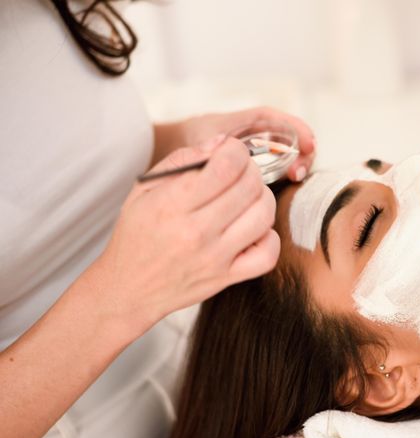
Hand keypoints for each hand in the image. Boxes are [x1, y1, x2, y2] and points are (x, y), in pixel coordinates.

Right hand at [92, 135, 279, 329]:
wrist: (127, 289)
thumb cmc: (137, 234)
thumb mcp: (145, 189)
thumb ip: (184, 160)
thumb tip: (223, 143)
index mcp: (172, 205)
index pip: (226, 166)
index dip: (237, 150)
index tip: (231, 152)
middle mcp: (195, 232)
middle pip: (250, 187)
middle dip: (251, 171)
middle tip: (241, 173)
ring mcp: (215, 258)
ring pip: (264, 216)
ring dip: (262, 199)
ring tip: (248, 198)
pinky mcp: (227, 278)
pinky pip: (268, 253)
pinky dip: (269, 236)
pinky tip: (252, 229)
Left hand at [164, 106, 315, 181]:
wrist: (178, 147)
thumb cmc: (191, 138)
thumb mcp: (200, 139)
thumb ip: (210, 145)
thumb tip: (223, 152)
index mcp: (251, 120)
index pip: (281, 120)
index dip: (299, 130)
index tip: (309, 143)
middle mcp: (262, 133)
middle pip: (293, 139)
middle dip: (302, 152)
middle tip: (298, 170)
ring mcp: (263, 150)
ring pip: (291, 155)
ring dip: (297, 165)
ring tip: (294, 177)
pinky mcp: (260, 168)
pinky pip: (280, 170)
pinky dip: (286, 178)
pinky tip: (284, 187)